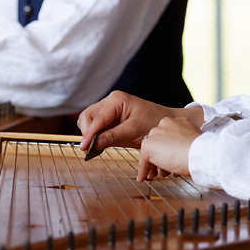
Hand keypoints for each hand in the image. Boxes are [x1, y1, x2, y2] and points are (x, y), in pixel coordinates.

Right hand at [77, 91, 197, 154]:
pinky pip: (96, 125)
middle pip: (87, 116)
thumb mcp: (135, 130)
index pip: (96, 118)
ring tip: (94, 148)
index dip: (89, 134)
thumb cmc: (154, 122)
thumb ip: (114, 136)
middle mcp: (110, 101)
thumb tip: (95, 144)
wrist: (164, 121)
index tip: (85, 147)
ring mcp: (109, 108)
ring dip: (90, 134)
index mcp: (116, 100)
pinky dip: (95, 135)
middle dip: (87, 132)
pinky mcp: (110, 117)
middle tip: (89, 149)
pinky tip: (100, 144)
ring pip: (89, 120)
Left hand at [136, 116, 200, 181]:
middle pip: (156, 142)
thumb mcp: (193, 139)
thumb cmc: (202, 150)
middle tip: (161, 166)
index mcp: (176, 121)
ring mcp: (155, 134)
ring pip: (149, 151)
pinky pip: (143, 160)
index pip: (166, 135)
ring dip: (152, 163)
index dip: (166, 147)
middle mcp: (164, 124)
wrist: (201, 154)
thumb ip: (183, 141)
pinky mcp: (148, 146)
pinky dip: (143, 170)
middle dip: (158, 155)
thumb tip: (179, 152)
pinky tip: (143, 177)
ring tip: (155, 174)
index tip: (168, 155)